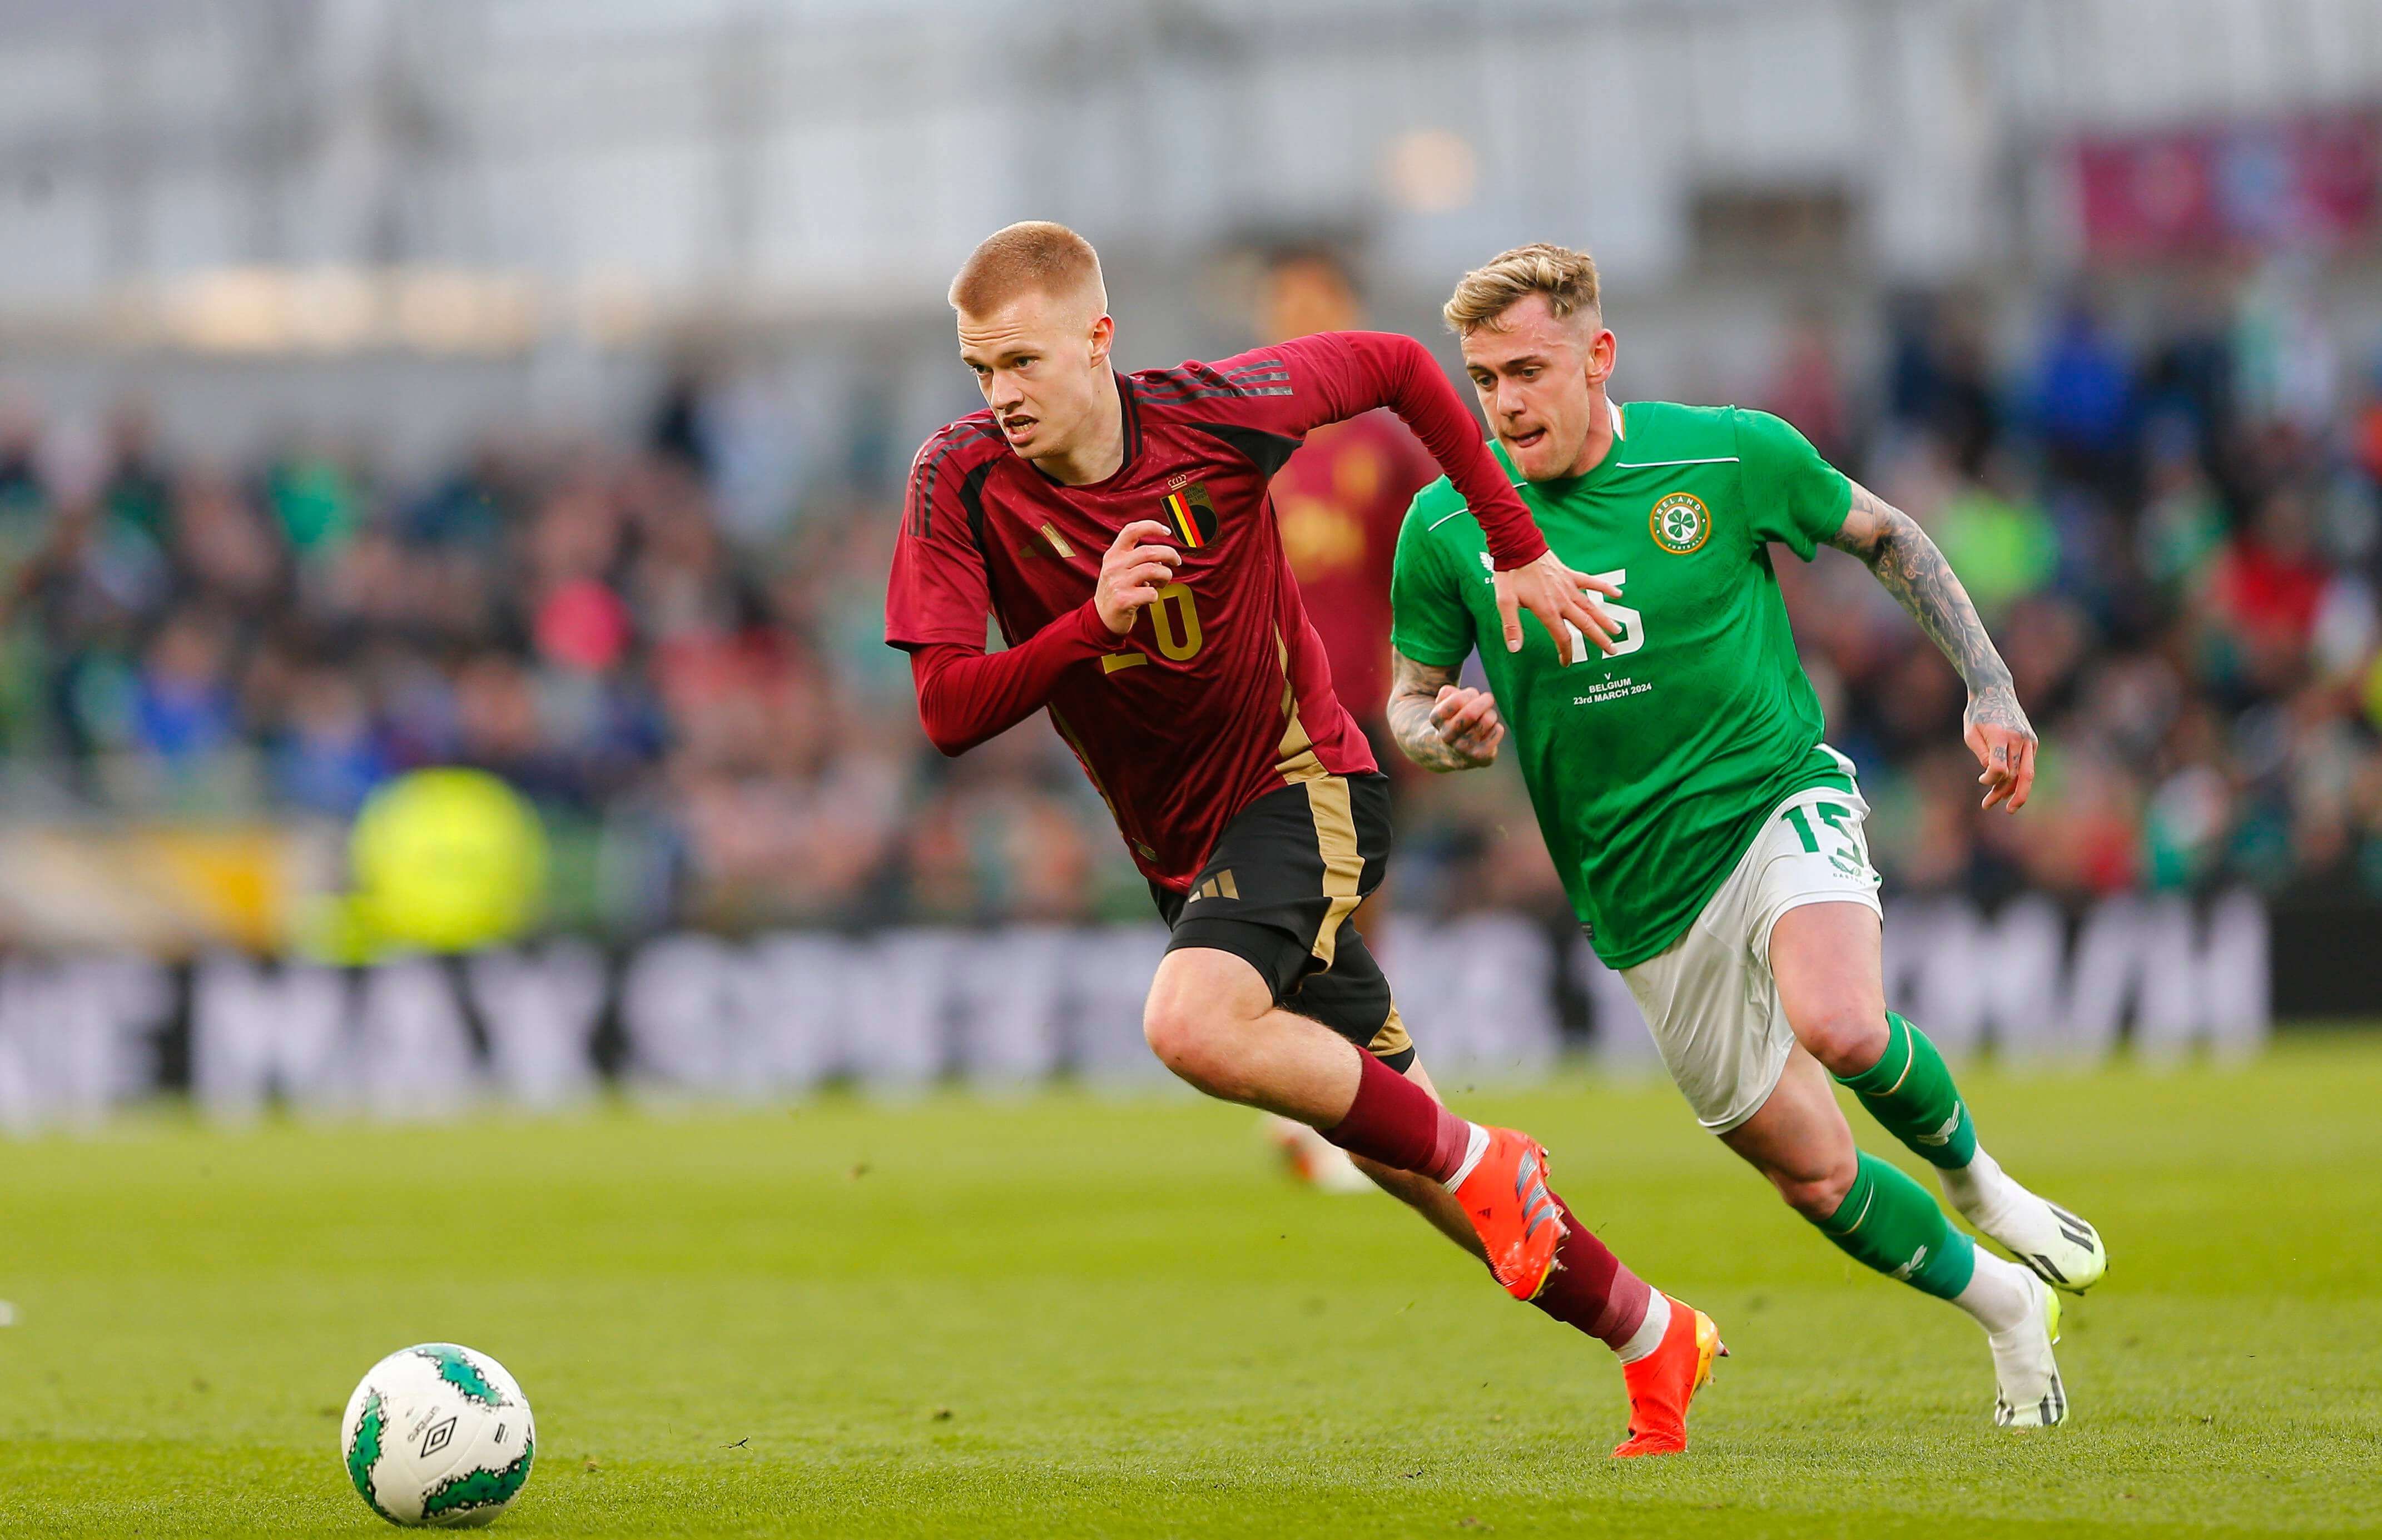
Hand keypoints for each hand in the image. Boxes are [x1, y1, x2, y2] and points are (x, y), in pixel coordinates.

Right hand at [1095, 520, 1181, 634]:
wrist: (1102, 618)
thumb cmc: (1117, 590)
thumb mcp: (1119, 568)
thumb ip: (1136, 557)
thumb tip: (1163, 555)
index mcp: (1113, 555)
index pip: (1131, 531)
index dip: (1151, 526)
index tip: (1167, 531)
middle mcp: (1113, 566)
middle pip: (1149, 551)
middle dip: (1170, 554)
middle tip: (1176, 561)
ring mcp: (1117, 583)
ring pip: (1153, 570)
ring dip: (1165, 575)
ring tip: (1162, 582)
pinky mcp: (1123, 600)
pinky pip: (1151, 593)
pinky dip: (1156, 595)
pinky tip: (1150, 597)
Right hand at [1426, 684, 1504, 767]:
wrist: (1453, 752)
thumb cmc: (1454, 719)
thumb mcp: (1445, 702)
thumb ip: (1448, 692)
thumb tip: (1462, 695)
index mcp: (1436, 719)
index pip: (1457, 700)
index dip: (1470, 694)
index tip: (1473, 694)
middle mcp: (1446, 736)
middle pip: (1471, 713)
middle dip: (1485, 701)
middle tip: (1488, 698)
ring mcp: (1462, 749)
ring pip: (1487, 720)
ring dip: (1491, 714)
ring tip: (1487, 717)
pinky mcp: (1480, 757)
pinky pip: (1497, 731)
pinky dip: (1497, 728)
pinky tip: (1489, 732)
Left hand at [1493, 550, 1620, 665]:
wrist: (1518, 546)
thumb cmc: (1510, 574)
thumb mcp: (1505, 602)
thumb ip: (1511, 627)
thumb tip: (1515, 649)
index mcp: (1547, 610)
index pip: (1562, 637)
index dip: (1566, 652)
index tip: (1567, 662)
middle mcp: (1562, 600)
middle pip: (1585, 624)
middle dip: (1599, 639)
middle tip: (1612, 651)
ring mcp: (1569, 587)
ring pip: (1592, 606)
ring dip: (1605, 619)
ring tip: (1617, 630)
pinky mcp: (1570, 574)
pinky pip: (1591, 582)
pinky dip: (1605, 588)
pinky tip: (1618, 594)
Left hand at [1963, 686, 2037, 812]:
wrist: (1995, 692)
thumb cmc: (1978, 714)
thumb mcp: (1971, 733)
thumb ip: (1983, 754)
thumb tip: (1993, 775)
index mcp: (2000, 735)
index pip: (1999, 767)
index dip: (1990, 779)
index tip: (1981, 779)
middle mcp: (2018, 738)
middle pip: (2015, 774)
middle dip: (2002, 793)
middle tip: (1987, 805)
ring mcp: (2028, 740)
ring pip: (2026, 774)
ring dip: (2014, 792)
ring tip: (2004, 806)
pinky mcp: (2033, 741)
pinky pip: (2027, 765)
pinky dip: (2018, 778)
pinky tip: (2008, 789)